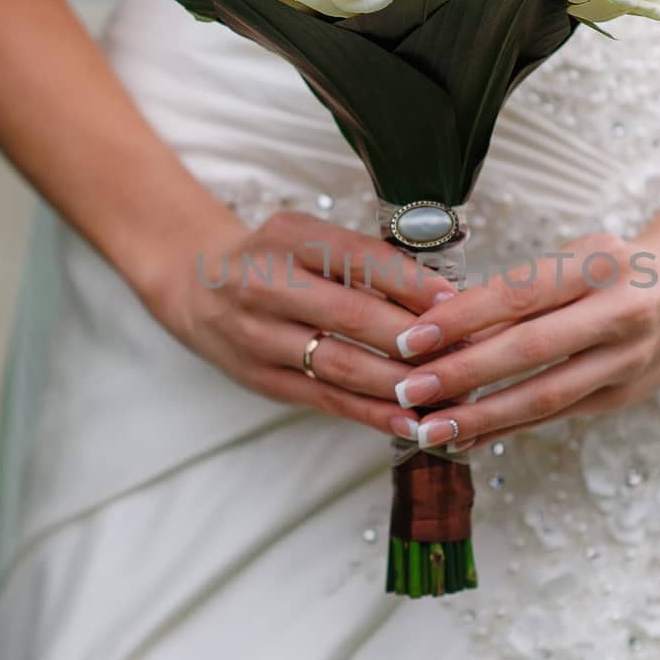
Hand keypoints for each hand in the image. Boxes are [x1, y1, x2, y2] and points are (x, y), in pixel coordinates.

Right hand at [138, 202, 452, 434]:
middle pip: (352, 316)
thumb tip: (441, 296)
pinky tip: (410, 421)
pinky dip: (372, 413)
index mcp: (287, 238)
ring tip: (448, 392)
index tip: (454, 302)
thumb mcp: (308, 238)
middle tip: (463, 352)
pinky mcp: (263, 379)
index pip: (358, 258)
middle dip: (414, 338)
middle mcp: (266, 285)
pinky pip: (327, 399)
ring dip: (400, 382)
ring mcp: (260, 336)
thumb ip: (364, 261)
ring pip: (342, 364)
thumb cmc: (273, 260)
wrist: (196, 287)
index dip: (410, 282)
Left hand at [387, 223, 659, 449]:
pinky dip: (511, 427)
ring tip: (430, 428)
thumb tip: (442, 323)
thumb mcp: (578, 256)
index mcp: (601, 263)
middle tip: (410, 389)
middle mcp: (621, 312)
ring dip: (483, 416)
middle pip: (532, 348)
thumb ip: (521, 289)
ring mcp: (628, 360)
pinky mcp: (625, 395)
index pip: (522, 292)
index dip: (464, 318)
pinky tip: (468, 437)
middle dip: (464, 373)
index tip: (412, 337)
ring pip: (547, 394)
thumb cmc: (618, 266)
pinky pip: (558, 415)